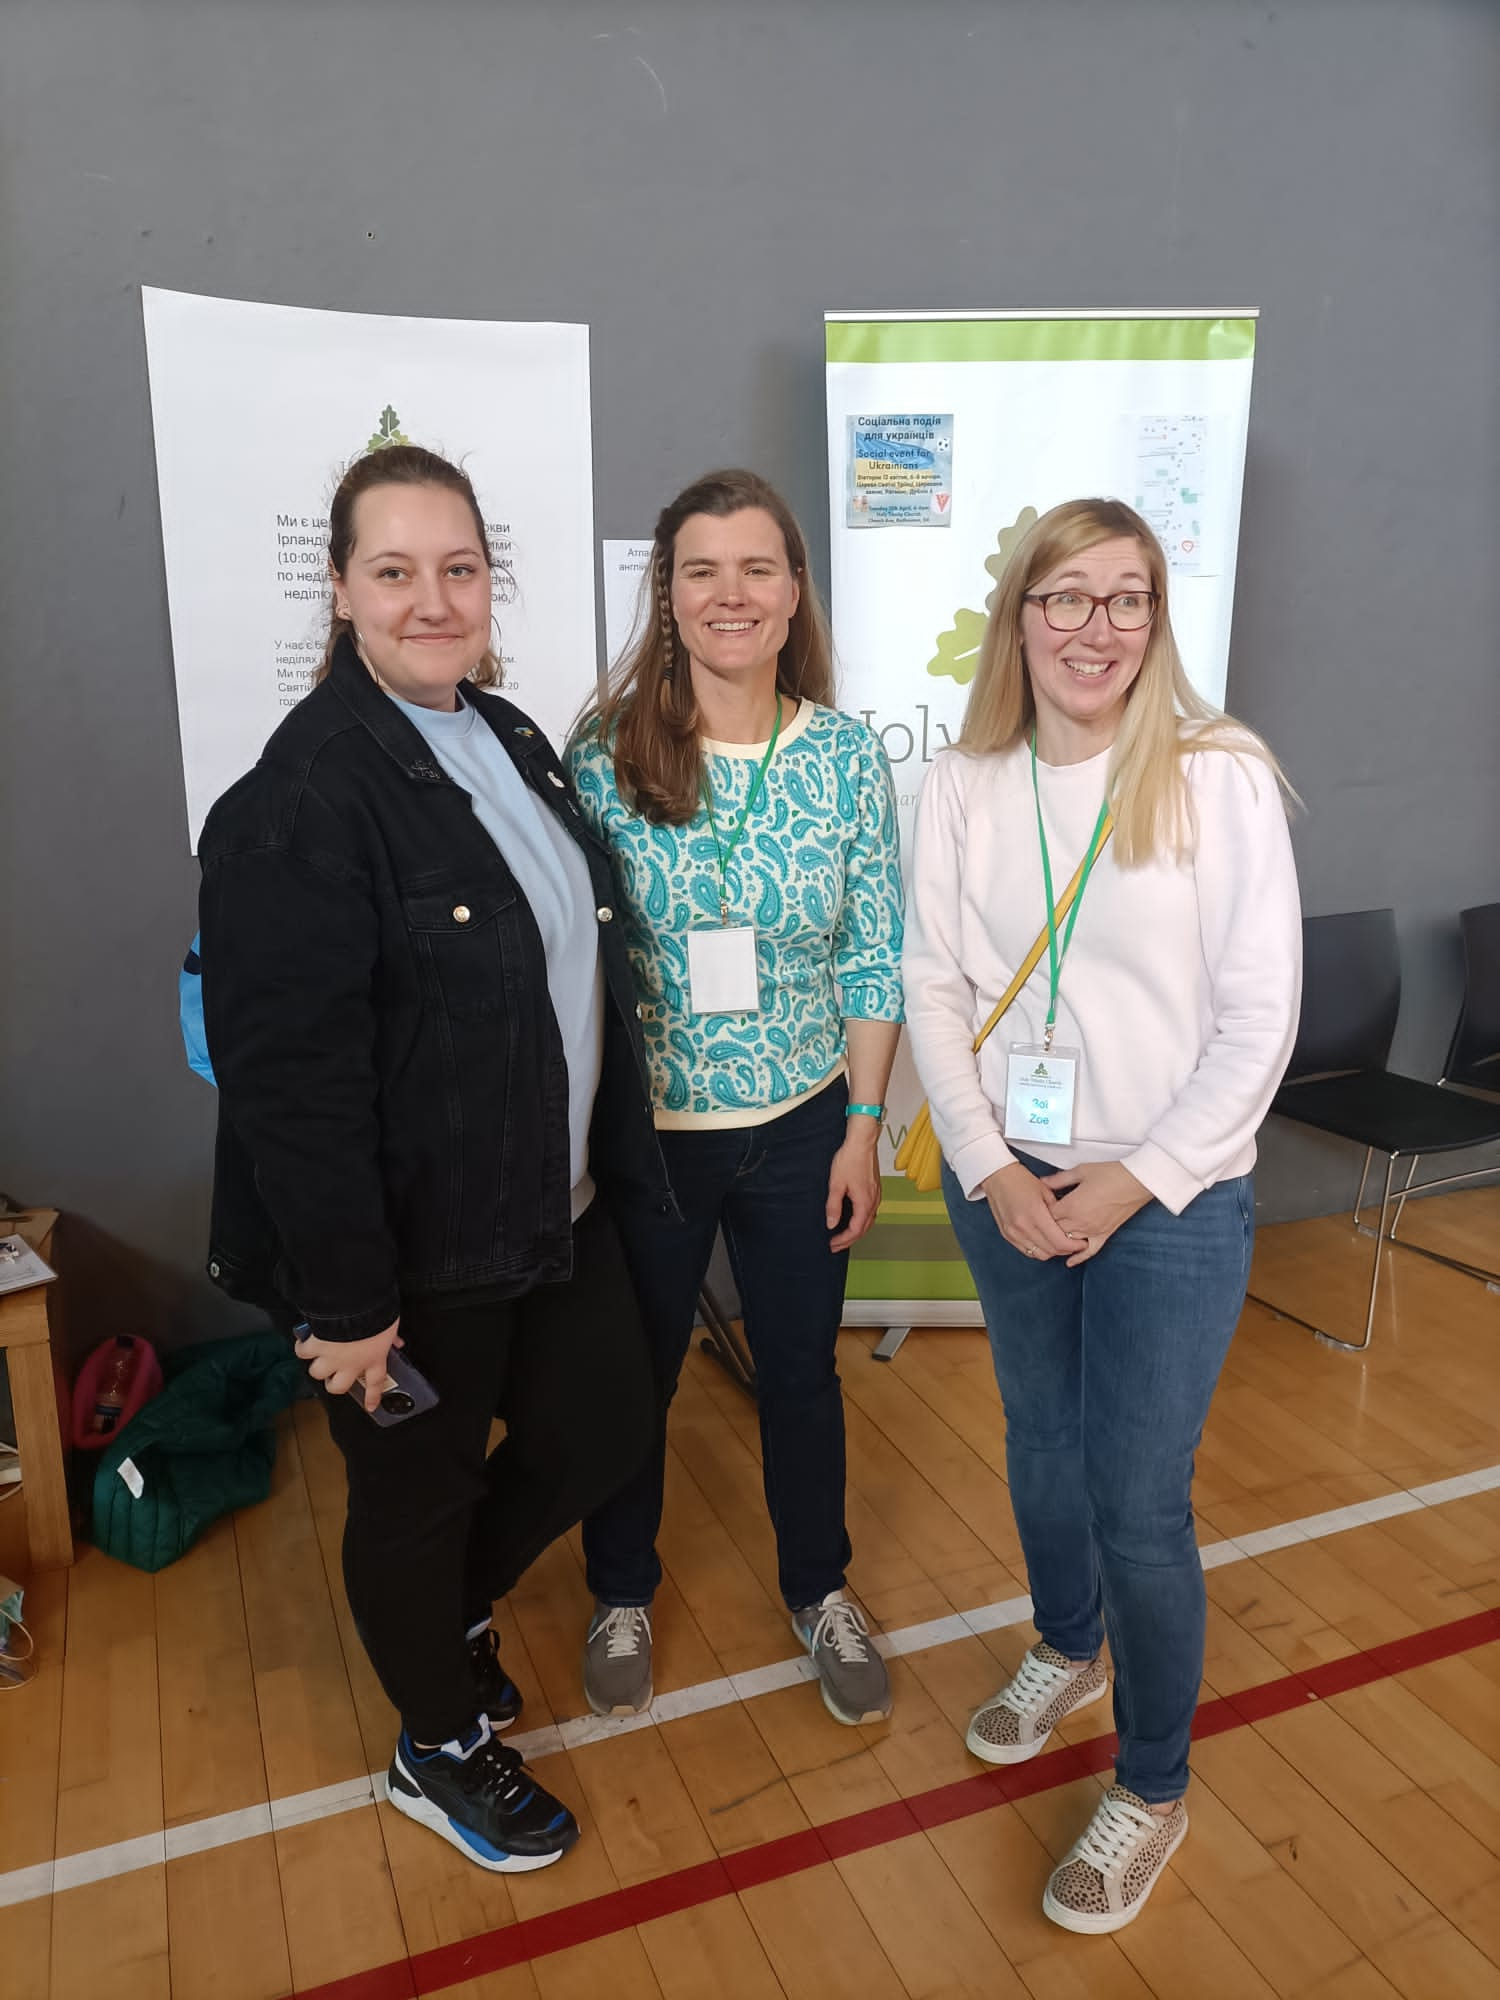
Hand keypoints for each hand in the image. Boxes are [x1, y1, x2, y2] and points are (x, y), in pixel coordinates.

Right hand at [295, 1320, 402, 1412]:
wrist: (356, 1308)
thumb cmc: (377, 1316)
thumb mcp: (391, 1326)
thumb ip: (392, 1338)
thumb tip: (398, 1342)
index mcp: (373, 1359)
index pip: (375, 1383)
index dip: (372, 1396)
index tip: (371, 1406)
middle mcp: (350, 1364)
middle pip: (337, 1386)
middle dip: (333, 1383)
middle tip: (333, 1377)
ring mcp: (331, 1358)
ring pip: (317, 1372)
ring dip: (317, 1366)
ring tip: (317, 1358)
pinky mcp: (315, 1346)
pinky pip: (303, 1352)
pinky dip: (302, 1347)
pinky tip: (303, 1342)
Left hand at [826, 1122, 881, 1250]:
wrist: (862, 1142)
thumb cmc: (850, 1159)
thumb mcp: (836, 1184)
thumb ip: (833, 1206)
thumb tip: (832, 1223)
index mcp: (864, 1203)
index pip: (855, 1230)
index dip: (843, 1240)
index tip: (832, 1244)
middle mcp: (873, 1201)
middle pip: (864, 1229)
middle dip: (850, 1239)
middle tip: (836, 1245)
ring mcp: (876, 1195)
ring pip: (869, 1221)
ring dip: (857, 1231)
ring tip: (844, 1235)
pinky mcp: (875, 1189)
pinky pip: (870, 1211)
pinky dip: (862, 1220)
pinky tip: (854, 1218)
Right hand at [981, 1161, 1076, 1261]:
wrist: (997, 1177)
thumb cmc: (1021, 1180)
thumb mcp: (1045, 1191)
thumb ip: (1058, 1210)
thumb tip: (1069, 1225)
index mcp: (1035, 1213)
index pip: (1059, 1241)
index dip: (1074, 1246)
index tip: (1082, 1243)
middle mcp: (1023, 1226)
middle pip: (1050, 1250)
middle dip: (1066, 1250)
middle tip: (1074, 1244)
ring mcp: (1013, 1232)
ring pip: (1039, 1254)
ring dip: (1052, 1251)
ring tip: (1060, 1243)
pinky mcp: (1007, 1235)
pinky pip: (1027, 1251)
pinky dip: (1038, 1250)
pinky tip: (1044, 1243)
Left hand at [1041, 1161, 1151, 1265]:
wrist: (1136, 1181)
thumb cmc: (1110, 1174)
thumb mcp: (1081, 1171)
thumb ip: (1059, 1179)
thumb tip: (1042, 1182)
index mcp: (1071, 1205)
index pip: (1047, 1215)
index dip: (1041, 1211)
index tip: (1039, 1206)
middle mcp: (1080, 1222)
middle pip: (1054, 1230)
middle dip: (1047, 1226)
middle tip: (1043, 1221)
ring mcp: (1092, 1230)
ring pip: (1068, 1242)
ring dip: (1059, 1240)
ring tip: (1050, 1237)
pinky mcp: (1104, 1234)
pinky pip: (1090, 1251)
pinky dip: (1079, 1257)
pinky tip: (1070, 1262)